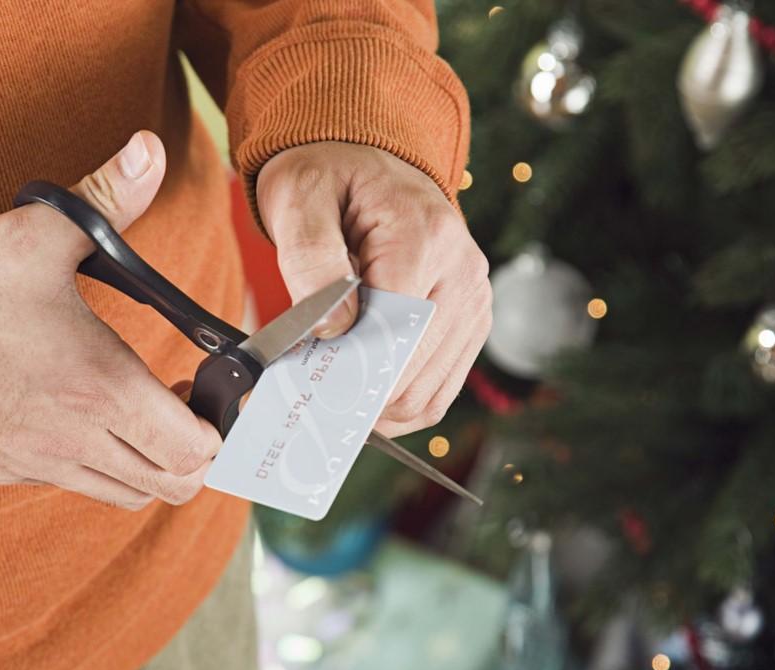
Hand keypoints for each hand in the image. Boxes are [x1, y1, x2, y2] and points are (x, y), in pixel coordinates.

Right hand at [0, 131, 220, 509]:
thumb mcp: (36, 235)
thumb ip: (106, 195)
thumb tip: (149, 149)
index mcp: (102, 389)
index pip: (196, 450)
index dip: (216, 425)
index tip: (204, 387)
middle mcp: (77, 440)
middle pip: (172, 486)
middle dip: (192, 452)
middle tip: (179, 403)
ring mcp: (38, 463)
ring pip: (125, 495)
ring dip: (147, 463)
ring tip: (134, 411)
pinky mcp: (2, 470)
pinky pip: (72, 486)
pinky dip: (97, 466)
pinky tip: (77, 416)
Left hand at [257, 142, 491, 436]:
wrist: (365, 159)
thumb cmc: (328, 176)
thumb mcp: (300, 199)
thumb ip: (311, 261)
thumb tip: (334, 331)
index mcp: (425, 236)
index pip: (393, 331)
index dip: (348, 368)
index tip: (305, 386)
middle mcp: (463, 272)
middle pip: (412, 370)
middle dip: (356, 392)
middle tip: (307, 397)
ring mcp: (473, 300)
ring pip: (427, 393)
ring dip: (376, 406)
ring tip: (329, 395)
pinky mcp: (470, 322)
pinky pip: (438, 389)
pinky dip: (398, 404)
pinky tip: (360, 397)